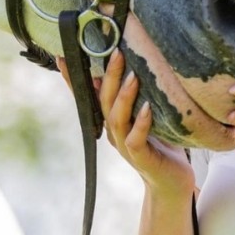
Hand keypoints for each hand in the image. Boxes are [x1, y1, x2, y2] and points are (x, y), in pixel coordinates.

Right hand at [59, 49, 194, 196]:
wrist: (171, 181)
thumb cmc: (161, 142)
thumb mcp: (146, 113)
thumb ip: (134, 95)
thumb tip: (128, 65)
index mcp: (111, 119)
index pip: (89, 96)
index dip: (74, 79)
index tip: (64, 57)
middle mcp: (113, 131)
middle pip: (104, 101)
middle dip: (108, 76)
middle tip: (116, 52)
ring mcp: (125, 145)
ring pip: (117, 119)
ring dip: (124, 97)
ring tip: (133, 76)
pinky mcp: (141, 158)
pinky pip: (135, 140)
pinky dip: (140, 123)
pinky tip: (147, 108)